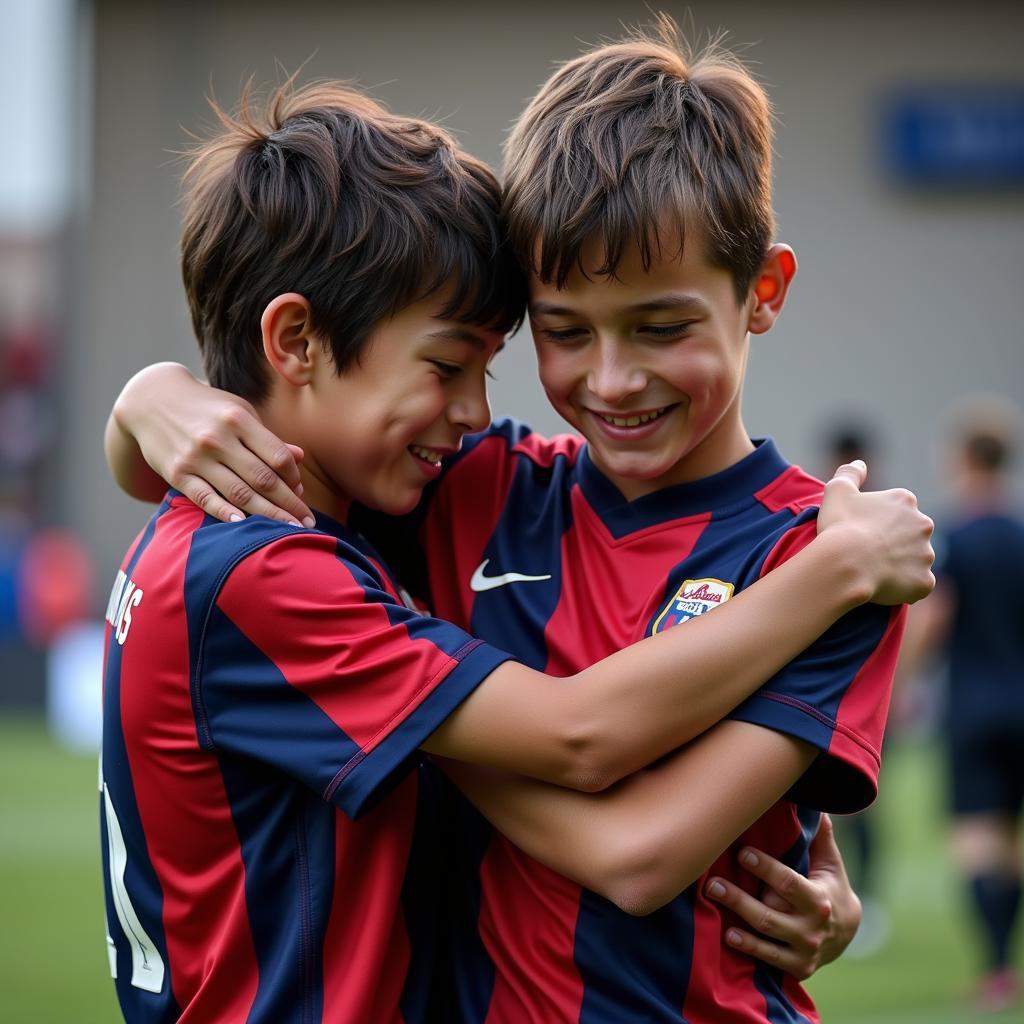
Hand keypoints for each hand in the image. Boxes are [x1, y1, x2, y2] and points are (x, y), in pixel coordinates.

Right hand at [114, 363, 312, 525]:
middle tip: (307, 523)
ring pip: (239, 493)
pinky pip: (204, 498)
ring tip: (288, 530)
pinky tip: (244, 525)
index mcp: (238, 420)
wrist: (152, 400)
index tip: (301, 491)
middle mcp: (218, 438)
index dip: (294, 477)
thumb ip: (267, 437)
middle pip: (263, 479)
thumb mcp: (239, 412)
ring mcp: (196, 457)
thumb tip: (299, 458)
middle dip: (289, 504)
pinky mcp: (177, 473)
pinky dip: (224, 512)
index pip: (277, 456)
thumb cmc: (207, 408)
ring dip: (268, 515)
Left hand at [705, 814, 861, 980]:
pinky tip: (729, 936)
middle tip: (713, 882)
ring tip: (715, 901)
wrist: (847, 934)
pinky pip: (769, 958)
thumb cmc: (831, 888)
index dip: (765, 868)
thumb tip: (816, 804)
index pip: (788, 883)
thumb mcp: (830, 864)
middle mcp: (811, 928)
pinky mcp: (797, 967)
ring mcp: (804, 950)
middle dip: (739, 898)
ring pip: (765, 935)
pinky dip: (749, 948)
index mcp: (819, 899)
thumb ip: (820, 837)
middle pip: (769, 913)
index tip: (743, 852)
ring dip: (738, 919)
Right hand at [817, 460, 934, 604]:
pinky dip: (905, 587)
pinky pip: (917, 585)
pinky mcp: (924, 581)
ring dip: (900, 565)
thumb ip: (850, 473)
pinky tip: (883, 587)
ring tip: (873, 572)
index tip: (859, 531)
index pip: (895, 511)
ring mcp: (926, 555)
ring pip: (915, 560)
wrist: (845, 562)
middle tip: (867, 552)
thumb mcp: (837, 490)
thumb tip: (860, 463)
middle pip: (910, 534)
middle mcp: (923, 525)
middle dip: (895, 542)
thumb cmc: (839, 525)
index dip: (876, 522)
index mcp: (905, 501)